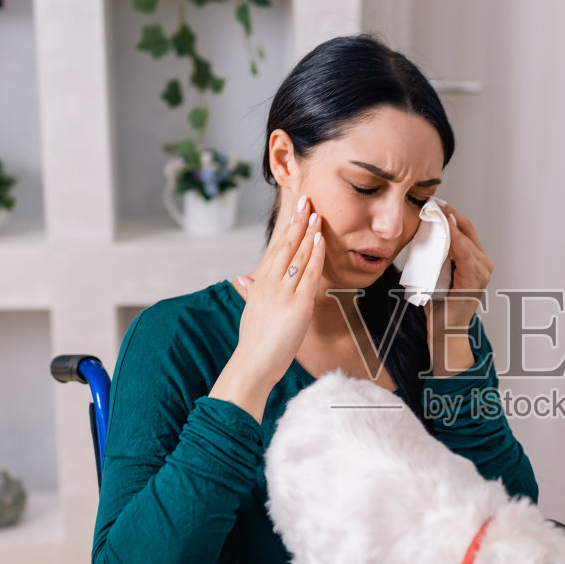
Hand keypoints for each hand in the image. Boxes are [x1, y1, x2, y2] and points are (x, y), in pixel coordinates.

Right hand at [210, 196, 324, 419]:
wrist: (253, 363)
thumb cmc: (254, 341)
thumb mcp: (251, 309)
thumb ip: (251, 290)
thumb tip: (245, 276)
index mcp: (260, 283)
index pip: (276, 248)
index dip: (287, 229)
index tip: (295, 211)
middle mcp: (270, 283)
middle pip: (286, 245)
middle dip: (297, 221)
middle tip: (306, 200)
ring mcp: (284, 292)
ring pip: (298, 256)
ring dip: (308, 233)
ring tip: (316, 213)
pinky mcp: (298, 304)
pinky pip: (309, 274)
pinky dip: (315, 255)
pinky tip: (319, 241)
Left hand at [427, 203, 492, 375]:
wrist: (444, 330)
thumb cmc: (439, 304)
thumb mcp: (436, 272)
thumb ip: (436, 256)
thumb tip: (422, 234)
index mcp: (475, 260)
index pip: (465, 229)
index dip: (451, 214)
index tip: (436, 202)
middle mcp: (483, 264)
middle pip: (466, 231)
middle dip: (448, 215)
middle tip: (431, 202)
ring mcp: (482, 272)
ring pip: (465, 240)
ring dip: (450, 224)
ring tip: (435, 211)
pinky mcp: (474, 281)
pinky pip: (464, 255)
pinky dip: (455, 240)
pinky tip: (447, 228)